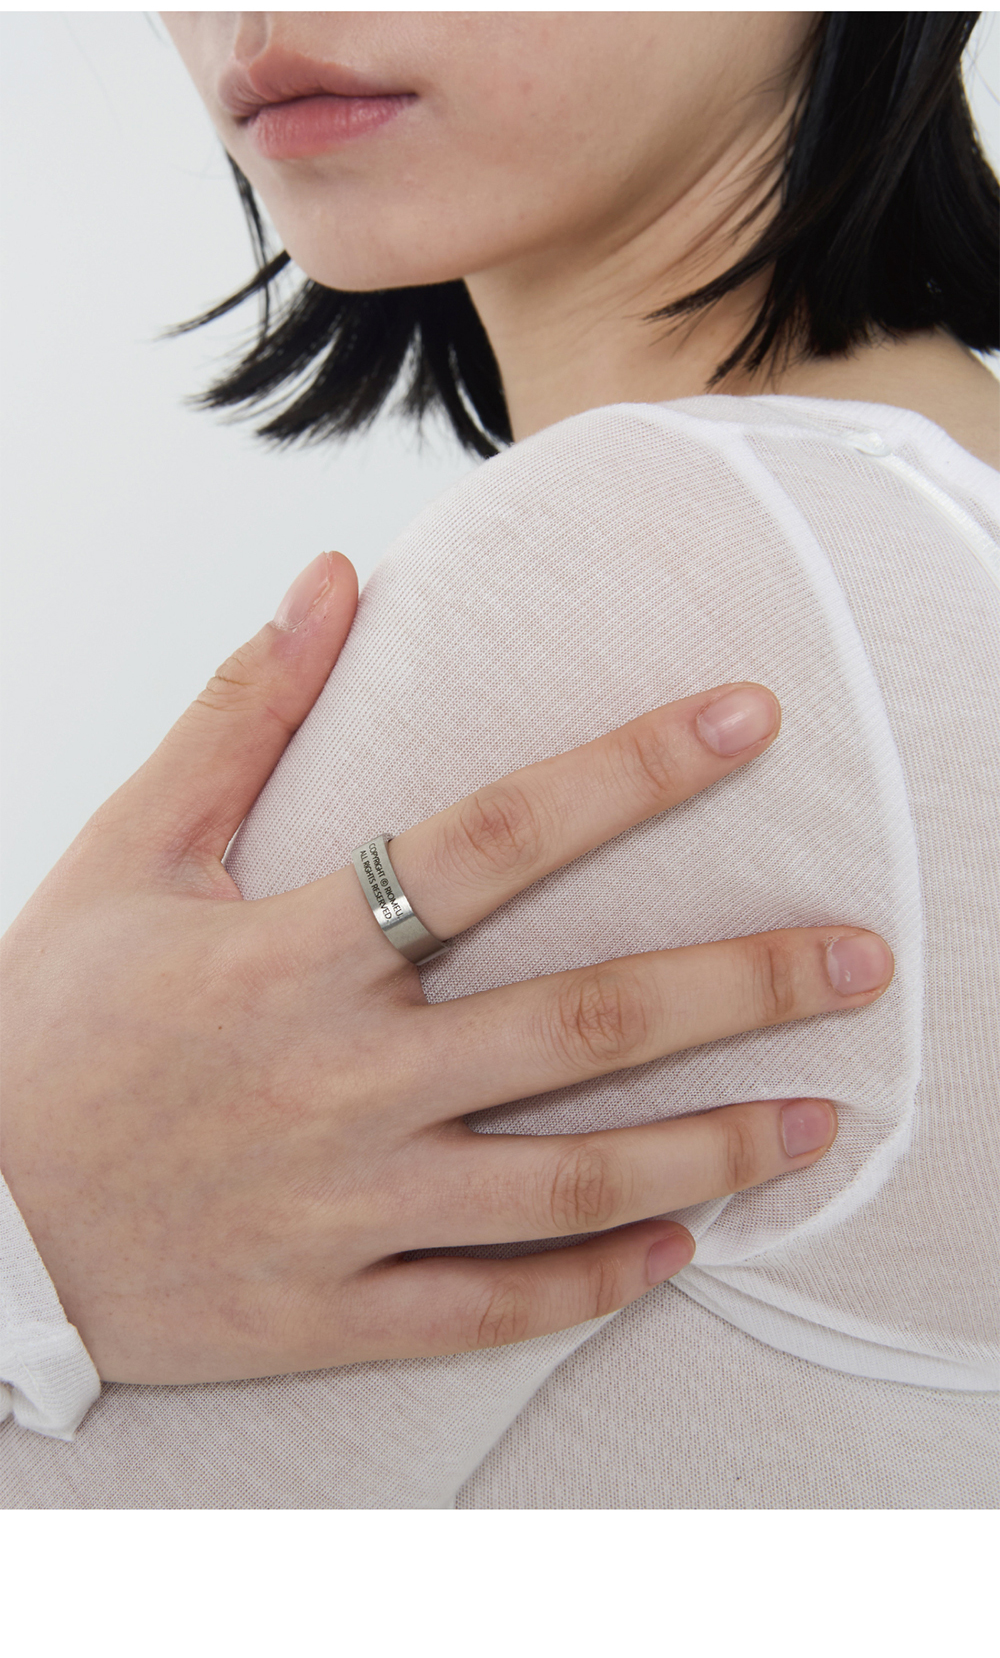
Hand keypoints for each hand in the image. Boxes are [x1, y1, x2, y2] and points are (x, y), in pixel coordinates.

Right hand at [0, 597, 895, 1382]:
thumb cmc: (48, 1024)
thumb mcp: (129, 848)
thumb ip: (245, 711)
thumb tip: (335, 576)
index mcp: (291, 947)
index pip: (496, 836)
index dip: (630, 771)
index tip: (746, 721)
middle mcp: (338, 1077)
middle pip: (580, 1019)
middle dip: (736, 980)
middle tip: (857, 954)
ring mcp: (345, 1207)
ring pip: (567, 1179)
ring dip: (708, 1146)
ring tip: (816, 1119)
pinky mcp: (334, 1312)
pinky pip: (493, 1304)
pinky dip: (595, 1280)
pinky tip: (680, 1247)